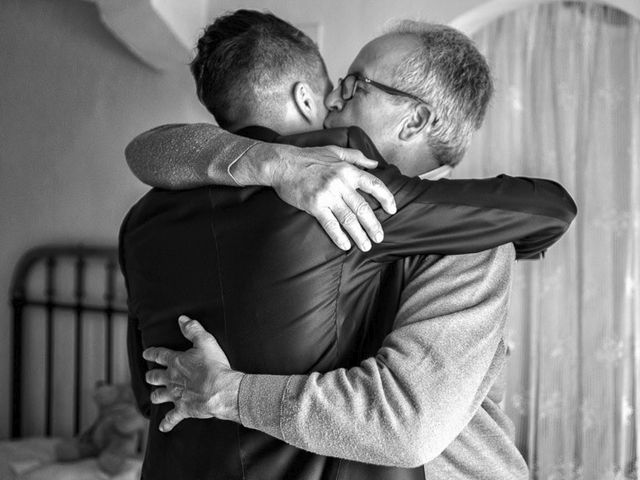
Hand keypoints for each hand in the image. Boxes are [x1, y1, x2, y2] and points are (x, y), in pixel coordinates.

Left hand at [143, 315, 242, 431]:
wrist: (220, 390)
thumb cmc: (214, 365)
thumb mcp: (206, 341)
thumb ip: (193, 329)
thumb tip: (182, 319)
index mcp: (176, 362)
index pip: (159, 355)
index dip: (151, 353)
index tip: (146, 353)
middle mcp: (172, 379)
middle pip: (155, 377)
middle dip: (151, 376)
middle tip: (150, 376)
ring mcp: (176, 395)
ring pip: (159, 396)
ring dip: (156, 396)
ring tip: (155, 396)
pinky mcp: (183, 409)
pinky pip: (171, 418)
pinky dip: (167, 423)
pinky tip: (162, 427)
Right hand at [236, 143, 396, 250]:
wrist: (282, 164)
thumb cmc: (308, 157)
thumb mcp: (335, 151)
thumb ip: (356, 157)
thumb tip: (375, 164)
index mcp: (348, 170)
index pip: (374, 185)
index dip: (386, 199)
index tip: (392, 210)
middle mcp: (340, 183)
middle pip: (363, 208)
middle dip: (374, 225)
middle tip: (380, 237)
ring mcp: (327, 195)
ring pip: (349, 219)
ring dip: (359, 235)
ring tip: (366, 246)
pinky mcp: (314, 205)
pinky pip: (330, 224)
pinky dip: (339, 236)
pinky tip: (345, 245)